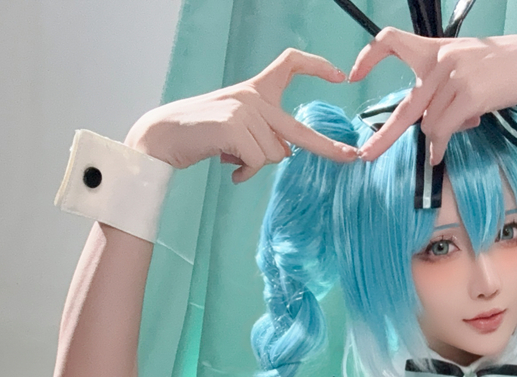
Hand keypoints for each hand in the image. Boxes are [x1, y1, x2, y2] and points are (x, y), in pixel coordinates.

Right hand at [125, 48, 356, 181]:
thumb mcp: (238, 131)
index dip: (315, 65)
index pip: (289, 64)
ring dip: (254, 165)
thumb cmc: (202, 135)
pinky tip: (229, 166)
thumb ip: (264, 136)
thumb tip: (286, 154)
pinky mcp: (235, 127)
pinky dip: (244, 172)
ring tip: (231, 157)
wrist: (164, 137)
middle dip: (327, 147)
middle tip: (352, 157)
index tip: (339, 75)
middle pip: (298, 128)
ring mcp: (245, 110)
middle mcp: (254, 97)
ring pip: (274, 155)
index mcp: (255, 90)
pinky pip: (257, 162)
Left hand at [350, 29, 516, 165]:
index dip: (369, 57)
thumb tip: (433, 128)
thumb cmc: (505, 69)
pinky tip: (440, 155)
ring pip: (428, 124)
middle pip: (405, 104)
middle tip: (366, 154)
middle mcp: (440, 59)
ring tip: (444, 146)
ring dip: (435, 141)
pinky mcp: (468, 94)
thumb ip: (444, 92)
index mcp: (436, 49)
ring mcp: (454, 76)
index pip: (391, 40)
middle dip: (384, 135)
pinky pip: (442, 131)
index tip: (353, 74)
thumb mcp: (467, 69)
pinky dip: (440, 147)